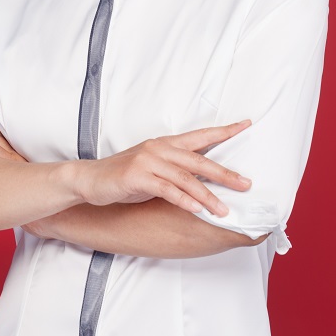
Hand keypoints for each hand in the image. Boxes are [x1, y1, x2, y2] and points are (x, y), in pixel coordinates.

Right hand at [73, 122, 252, 216]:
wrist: (89, 179)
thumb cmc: (124, 177)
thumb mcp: (153, 169)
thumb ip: (176, 171)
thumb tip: (205, 180)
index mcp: (165, 144)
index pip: (201, 135)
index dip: (225, 131)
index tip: (246, 125)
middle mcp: (159, 148)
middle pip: (199, 159)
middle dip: (225, 173)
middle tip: (246, 184)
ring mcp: (147, 161)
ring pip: (185, 178)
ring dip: (207, 195)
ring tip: (224, 210)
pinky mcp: (137, 177)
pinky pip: (166, 189)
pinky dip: (183, 200)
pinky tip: (197, 210)